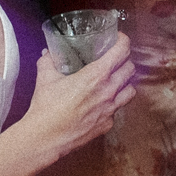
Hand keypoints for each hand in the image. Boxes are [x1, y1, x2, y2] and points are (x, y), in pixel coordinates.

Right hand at [20, 31, 136, 160]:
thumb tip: (48, 54)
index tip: (119, 39)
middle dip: (125, 60)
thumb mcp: (45, 78)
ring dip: (125, 82)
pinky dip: (113, 103)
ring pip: (130, 90)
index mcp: (96, 76)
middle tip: (115, 58)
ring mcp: (110, 110)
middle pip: (130, 70)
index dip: (123, 41)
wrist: (46, 137)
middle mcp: (108, 92)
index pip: (121, 52)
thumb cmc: (46, 108)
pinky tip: (101, 103)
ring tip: (115, 80)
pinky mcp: (107, 124)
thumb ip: (48, 62)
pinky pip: (117, 110)